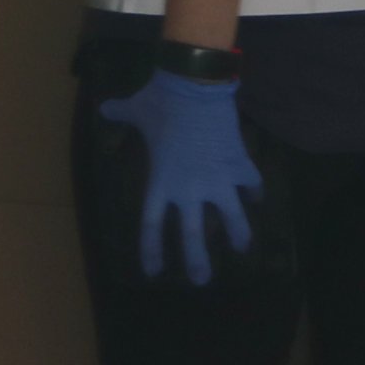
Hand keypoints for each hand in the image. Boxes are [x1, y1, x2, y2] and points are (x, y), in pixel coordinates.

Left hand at [99, 68, 262, 285]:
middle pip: (193, 234)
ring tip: (243, 248)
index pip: (152, 225)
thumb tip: (105, 108)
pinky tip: (259, 198)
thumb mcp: (137, 110)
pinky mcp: (239, 164)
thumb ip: (121, 113)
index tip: (154, 272)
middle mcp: (189, 188)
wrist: (196, 84)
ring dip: (238, 234)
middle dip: (197, 260)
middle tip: (201, 281)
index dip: (152, 250)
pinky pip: (251, 184)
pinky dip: (255, 192)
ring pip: (232, 218)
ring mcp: (217, 179)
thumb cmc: (162, 99)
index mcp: (160, 181)